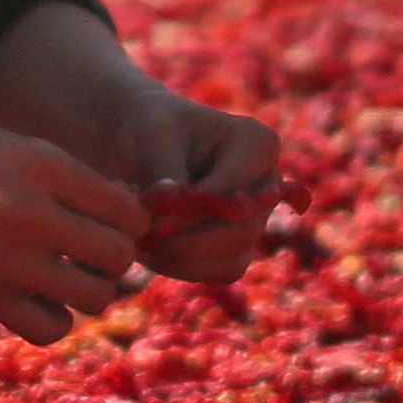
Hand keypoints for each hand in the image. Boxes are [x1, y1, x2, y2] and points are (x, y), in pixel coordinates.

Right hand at [0, 122, 146, 344]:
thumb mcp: (14, 146)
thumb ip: (71, 178)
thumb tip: (131, 217)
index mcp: (42, 165)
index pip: (127, 207)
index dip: (135, 218)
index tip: (117, 219)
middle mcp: (30, 212)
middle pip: (118, 255)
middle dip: (119, 256)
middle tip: (96, 250)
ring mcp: (7, 260)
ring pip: (95, 297)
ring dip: (93, 289)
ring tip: (73, 275)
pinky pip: (51, 329)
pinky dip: (57, 318)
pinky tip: (42, 298)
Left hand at [126, 96, 285, 282]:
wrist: (136, 146)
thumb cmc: (148, 129)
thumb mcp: (152, 137)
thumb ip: (165, 170)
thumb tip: (173, 199)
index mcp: (257, 144)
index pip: (237, 188)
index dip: (196, 207)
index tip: (152, 206)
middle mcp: (266, 186)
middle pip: (242, 231)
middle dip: (188, 239)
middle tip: (143, 234)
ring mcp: (255, 221)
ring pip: (234, 259)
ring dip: (182, 257)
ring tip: (140, 238)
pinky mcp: (235, 249)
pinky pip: (218, 272)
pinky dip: (181, 267)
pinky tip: (150, 248)